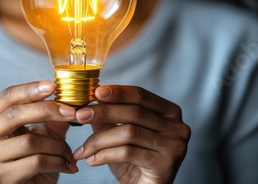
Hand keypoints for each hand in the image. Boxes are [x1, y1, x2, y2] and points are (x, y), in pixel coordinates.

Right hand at [0, 81, 78, 182]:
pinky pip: (36, 161)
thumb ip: (53, 114)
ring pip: (29, 141)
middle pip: (14, 115)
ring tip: (69, 151)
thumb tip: (68, 95)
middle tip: (71, 112)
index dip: (30, 89)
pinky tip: (68, 164)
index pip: (6, 97)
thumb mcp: (45, 130)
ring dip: (57, 144)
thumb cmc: (35, 158)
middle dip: (47, 110)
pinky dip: (58, 161)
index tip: (53, 86)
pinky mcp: (2, 177)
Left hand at [72, 85, 190, 183]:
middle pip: (134, 112)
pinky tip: (91, 160)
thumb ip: (111, 116)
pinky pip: (128, 152)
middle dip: (103, 112)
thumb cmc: (134, 161)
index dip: (118, 92)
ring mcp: (174, 146)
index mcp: (170, 112)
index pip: (141, 95)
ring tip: (82, 149)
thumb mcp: (121, 134)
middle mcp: (177, 127)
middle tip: (80, 115)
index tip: (95, 92)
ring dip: (99, 139)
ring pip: (129, 133)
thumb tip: (92, 97)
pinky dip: (105, 155)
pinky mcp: (165, 165)